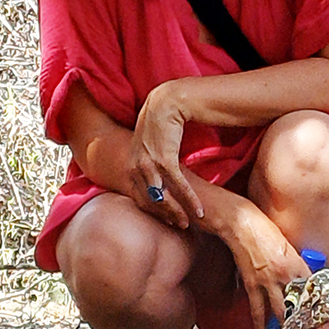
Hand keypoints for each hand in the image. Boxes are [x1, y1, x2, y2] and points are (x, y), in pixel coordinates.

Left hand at [128, 84, 203, 227]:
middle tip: (179, 227)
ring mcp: (148, 163)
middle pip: (149, 200)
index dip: (154, 211)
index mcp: (130, 164)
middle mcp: (136, 166)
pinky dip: (189, 199)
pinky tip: (198, 210)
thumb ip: (150, 160)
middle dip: (165, 215)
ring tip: (189, 223)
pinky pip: (177, 185)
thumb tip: (154, 173)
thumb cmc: (162, 124)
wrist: (166, 101)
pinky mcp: (164, 158)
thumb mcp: (149, 144)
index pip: (139, 196)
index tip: (167, 220)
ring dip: (177, 211)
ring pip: (162, 196)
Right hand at [217, 200, 311, 328]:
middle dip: (303, 324)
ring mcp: (268, 282)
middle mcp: (285, 275)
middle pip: (298, 305)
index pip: (313, 290)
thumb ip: (298, 265)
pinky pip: (257, 311)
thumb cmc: (266, 231)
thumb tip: (306, 282)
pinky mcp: (252, 285)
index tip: (326, 320)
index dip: (319, 306)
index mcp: (297, 264)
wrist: (242, 225)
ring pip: (279, 312)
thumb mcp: (289, 247)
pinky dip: (261, 328)